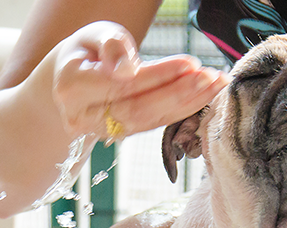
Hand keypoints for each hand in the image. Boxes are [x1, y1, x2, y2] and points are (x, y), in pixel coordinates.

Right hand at [52, 21, 229, 137]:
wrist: (70, 78)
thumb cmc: (86, 51)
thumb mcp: (92, 35)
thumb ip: (110, 44)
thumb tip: (128, 70)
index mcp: (71, 87)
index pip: (123, 85)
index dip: (159, 76)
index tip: (189, 63)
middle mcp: (84, 116)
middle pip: (138, 109)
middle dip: (179, 93)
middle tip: (210, 77)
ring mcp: (104, 130)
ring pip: (151, 120)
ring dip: (188, 103)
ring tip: (216, 83)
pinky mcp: (124, 134)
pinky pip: (157, 123)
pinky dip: (184, 109)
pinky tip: (206, 94)